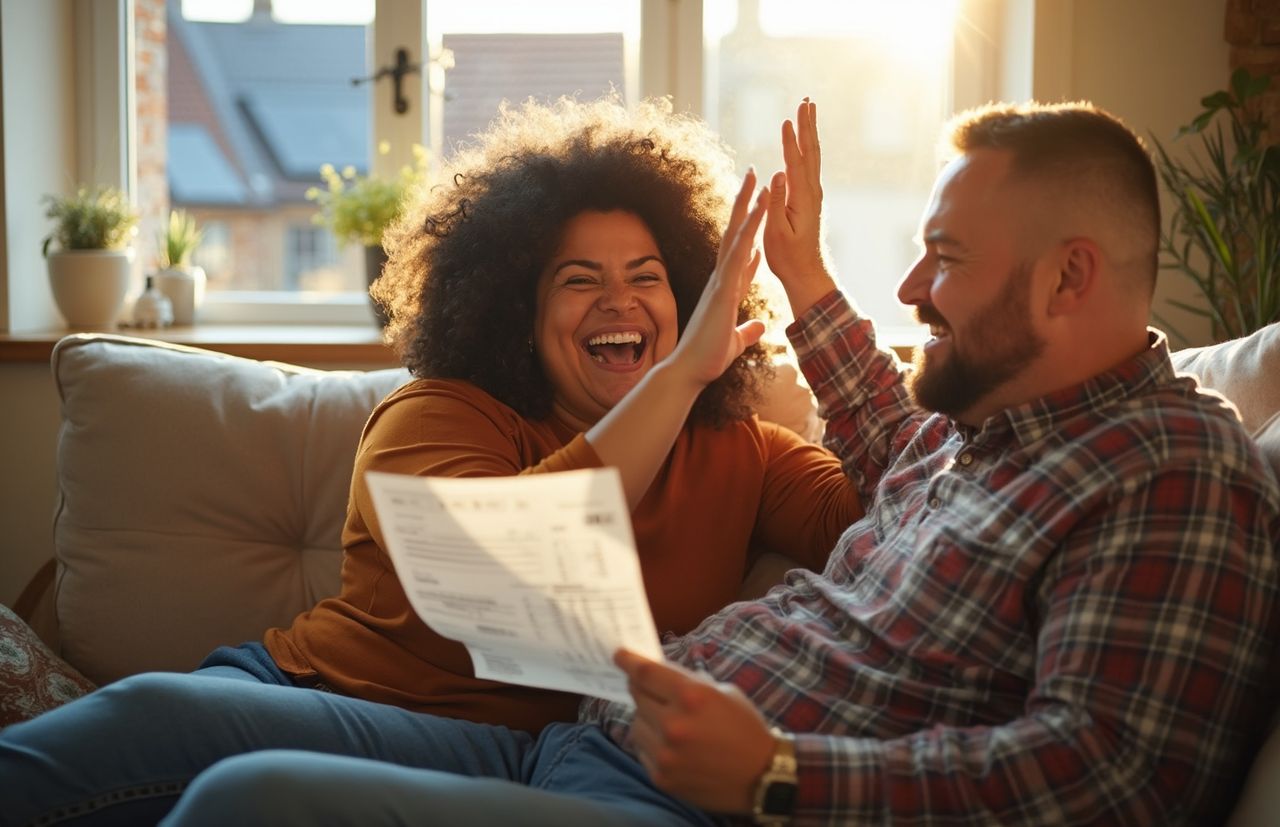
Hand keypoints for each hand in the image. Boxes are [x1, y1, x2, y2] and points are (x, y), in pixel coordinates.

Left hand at [616, 648, 775, 813]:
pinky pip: (642, 749)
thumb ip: (686, 682)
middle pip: (637, 696)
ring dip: (646, 718)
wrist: (761, 776)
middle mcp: (674, 724)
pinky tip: (672, 745)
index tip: (619, 655)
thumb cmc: (744, 728)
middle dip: (642, 689)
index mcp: (691, 696)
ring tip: (669, 723)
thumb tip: (656, 673)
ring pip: (636, 723)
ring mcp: (666, 754)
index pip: (645, 673)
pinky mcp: (662, 777)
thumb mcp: (722, 692)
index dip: (628, 661)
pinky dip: (651, 742)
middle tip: (650, 689)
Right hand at [666, 169, 768, 390]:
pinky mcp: (723, 288)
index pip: (741, 256)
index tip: (758, 215)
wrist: (690, 371)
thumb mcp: (735, 343)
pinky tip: (758, 211)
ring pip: (736, 236)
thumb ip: (747, 332)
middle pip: (735, 235)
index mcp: (726, 290)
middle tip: (752, 177)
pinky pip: (737, 252)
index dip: (750, 235)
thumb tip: (759, 326)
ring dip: (747, 207)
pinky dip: (749, 230)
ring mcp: (720, 281)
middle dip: (745, 207)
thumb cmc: (707, 359)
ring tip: (757, 179)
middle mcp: (721, 280)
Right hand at [763, 99, 837, 315]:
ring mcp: (813, 195)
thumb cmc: (788, 257)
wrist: (807, 273)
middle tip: (806, 102)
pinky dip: (807, 148)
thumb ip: (777, 202)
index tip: (787, 120)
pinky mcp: (810, 199)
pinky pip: (810, 166)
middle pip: (811, 152)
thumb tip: (778, 173)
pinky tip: (804, 144)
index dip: (791, 141)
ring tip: (807, 112)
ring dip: (809, 133)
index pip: (796, 163)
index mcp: (802, 199)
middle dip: (807, 126)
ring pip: (812, 157)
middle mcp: (812, 192)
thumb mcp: (776, 232)